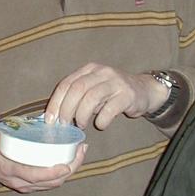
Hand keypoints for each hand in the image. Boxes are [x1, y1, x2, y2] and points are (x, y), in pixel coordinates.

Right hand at [0, 108, 87, 192]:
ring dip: (69, 172)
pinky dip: (62, 174)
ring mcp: (25, 185)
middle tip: (81, 150)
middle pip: (49, 182)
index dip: (51, 173)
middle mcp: (19, 180)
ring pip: (52, 184)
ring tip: (80, 152)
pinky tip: (71, 160)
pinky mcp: (30, 185)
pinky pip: (49, 184)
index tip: (66, 165)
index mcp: (9, 168)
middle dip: (69, 169)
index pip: (33, 175)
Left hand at [45, 64, 167, 128]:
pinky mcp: (127, 94)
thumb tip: (55, 117)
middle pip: (77, 89)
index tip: (50, 120)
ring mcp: (116, 82)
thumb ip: (77, 98)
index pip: (67, 84)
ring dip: (82, 115)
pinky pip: (109, 109)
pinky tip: (100, 124)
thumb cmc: (112, 94)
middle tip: (64, 125)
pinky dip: (101, 120)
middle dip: (67, 109)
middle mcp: (101, 72)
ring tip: (81, 125)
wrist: (143, 91)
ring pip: (91, 97)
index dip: (56, 102)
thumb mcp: (93, 90)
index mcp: (89, 69)